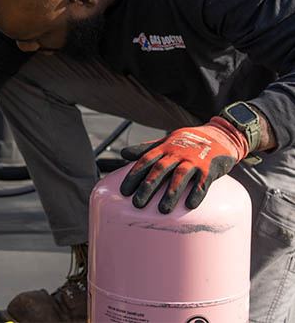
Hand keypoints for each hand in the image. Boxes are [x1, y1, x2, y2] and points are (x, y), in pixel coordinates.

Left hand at [119, 117, 248, 212]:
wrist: (220, 134)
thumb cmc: (188, 141)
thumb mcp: (166, 141)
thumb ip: (145, 149)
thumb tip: (123, 153)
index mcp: (165, 147)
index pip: (146, 160)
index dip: (134, 175)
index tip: (124, 191)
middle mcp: (177, 152)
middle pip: (160, 169)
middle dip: (148, 187)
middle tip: (137, 204)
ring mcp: (194, 159)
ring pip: (180, 176)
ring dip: (171, 193)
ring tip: (162, 210)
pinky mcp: (210, 167)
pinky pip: (203, 181)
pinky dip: (197, 193)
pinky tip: (190, 205)